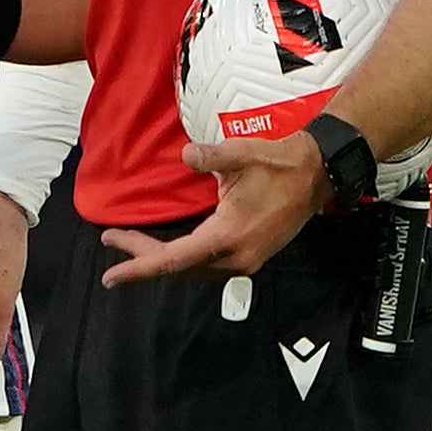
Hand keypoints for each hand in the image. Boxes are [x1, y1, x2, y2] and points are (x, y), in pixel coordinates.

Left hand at [100, 132, 324, 285]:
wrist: (320, 172)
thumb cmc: (281, 163)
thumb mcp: (243, 154)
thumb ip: (211, 157)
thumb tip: (186, 155)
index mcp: (228, 236)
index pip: (173, 259)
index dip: (139, 267)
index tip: (111, 276)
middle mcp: (235, 257)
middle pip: (177, 266)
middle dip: (142, 257)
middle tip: (112, 240)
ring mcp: (245, 259)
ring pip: (191, 269)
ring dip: (161, 259)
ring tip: (132, 243)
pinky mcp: (250, 255)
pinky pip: (206, 265)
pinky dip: (181, 258)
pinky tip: (167, 247)